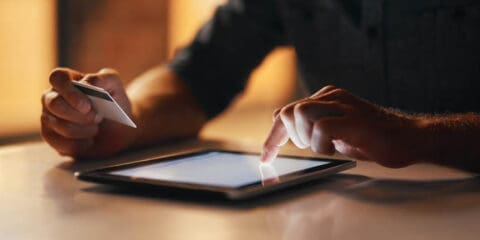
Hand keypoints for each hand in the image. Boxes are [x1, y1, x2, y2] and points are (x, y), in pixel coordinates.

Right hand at [41, 67, 135, 157]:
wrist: (119, 128)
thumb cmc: (114, 103)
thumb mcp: (116, 87)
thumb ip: (105, 78)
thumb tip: (88, 83)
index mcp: (67, 80)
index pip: (57, 78)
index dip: (70, 92)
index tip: (87, 106)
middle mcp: (52, 96)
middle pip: (54, 103)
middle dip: (78, 115)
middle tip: (98, 118)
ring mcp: (48, 117)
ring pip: (56, 124)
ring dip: (81, 130)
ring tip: (95, 128)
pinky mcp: (51, 136)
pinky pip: (57, 142)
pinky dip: (77, 144)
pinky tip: (89, 141)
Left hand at [261, 85, 419, 167]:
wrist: (410, 139)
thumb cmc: (372, 138)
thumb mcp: (335, 132)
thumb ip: (310, 126)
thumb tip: (280, 119)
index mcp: (326, 97)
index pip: (287, 111)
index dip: (273, 135)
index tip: (266, 156)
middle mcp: (332, 96)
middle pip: (289, 111)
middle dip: (285, 137)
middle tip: (306, 148)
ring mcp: (343, 106)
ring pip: (301, 113)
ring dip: (305, 137)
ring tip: (323, 146)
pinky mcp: (354, 120)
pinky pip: (322, 128)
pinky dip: (322, 144)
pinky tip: (335, 148)